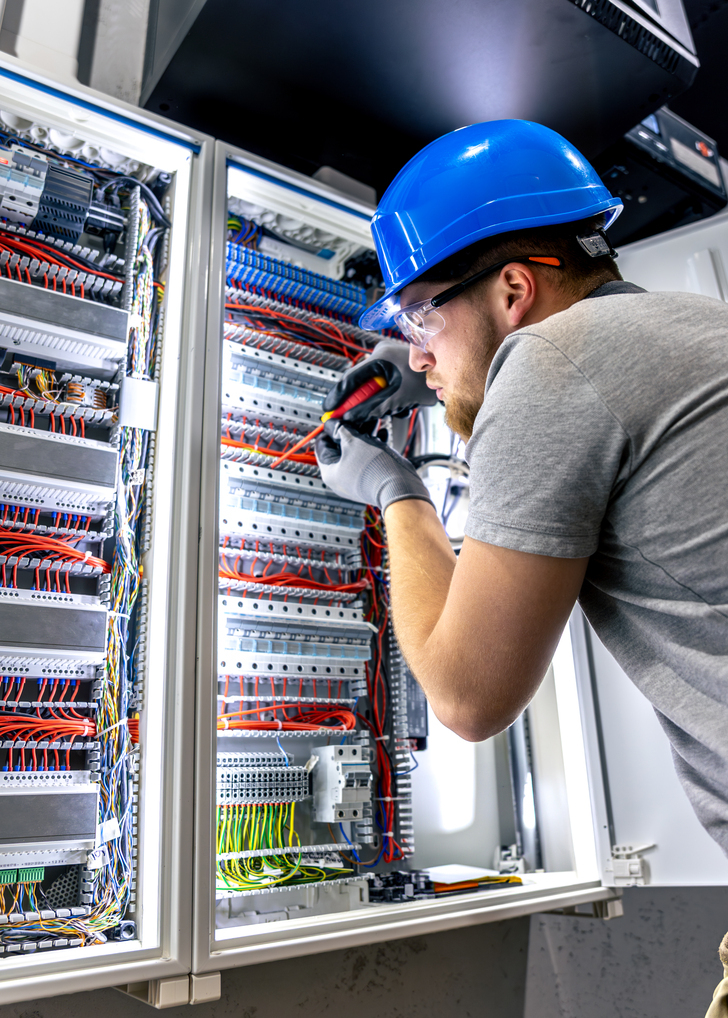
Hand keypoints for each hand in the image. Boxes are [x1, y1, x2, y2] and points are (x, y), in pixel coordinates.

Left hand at [315, 420, 433, 511]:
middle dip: (350, 430)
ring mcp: (356, 479)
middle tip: (358, 418)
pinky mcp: (370, 477)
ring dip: (363, 435)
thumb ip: (340, 430)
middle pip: (339, 447)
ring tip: (372, 423)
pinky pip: (367, 458)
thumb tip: (332, 424)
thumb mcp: (353, 442)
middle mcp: (340, 478)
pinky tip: (382, 434)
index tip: (339, 418)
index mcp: (329, 472)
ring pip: (356, 451)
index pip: (321, 445)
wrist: (399, 488)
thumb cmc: (374, 469)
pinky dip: (373, 445)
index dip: (330, 428)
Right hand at [322, 340, 437, 422]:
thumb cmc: (430, 381)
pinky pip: (385, 393)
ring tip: (400, 407)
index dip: (339, 397)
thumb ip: (371, 408)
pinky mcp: (397, 376)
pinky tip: (406, 405)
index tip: (330, 411)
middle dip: (367, 405)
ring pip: (375, 394)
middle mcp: (382, 359)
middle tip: (360, 420)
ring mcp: (390, 366)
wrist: (454, 378)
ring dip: (384, 406)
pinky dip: (392, 404)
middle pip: (362, 388)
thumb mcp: (397, 398)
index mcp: (379, 357)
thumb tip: (350, 418)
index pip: (350, 379)